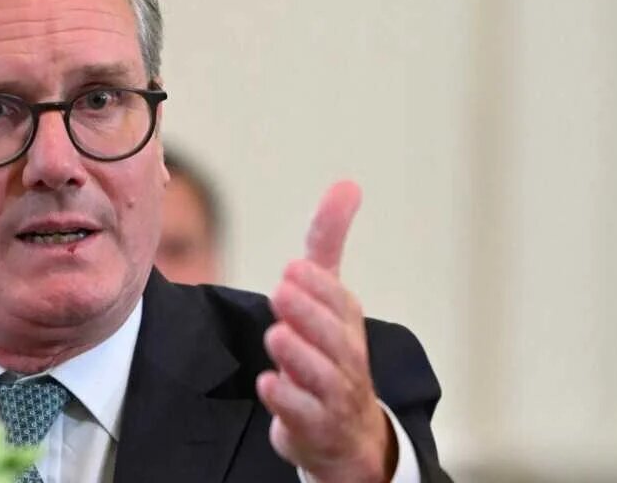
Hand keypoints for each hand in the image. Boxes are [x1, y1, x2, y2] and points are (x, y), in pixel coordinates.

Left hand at [256, 181, 395, 482]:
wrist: (346, 432)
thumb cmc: (332, 353)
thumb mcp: (331, 296)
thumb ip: (329, 243)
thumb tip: (346, 184)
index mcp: (348, 323)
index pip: (340, 303)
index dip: (319, 288)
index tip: (293, 268)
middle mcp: (347, 358)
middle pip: (334, 338)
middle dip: (310, 314)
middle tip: (281, 291)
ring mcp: (333, 396)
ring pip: (321, 376)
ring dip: (299, 355)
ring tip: (276, 334)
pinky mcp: (314, 427)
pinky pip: (303, 415)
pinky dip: (287, 400)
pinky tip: (268, 383)